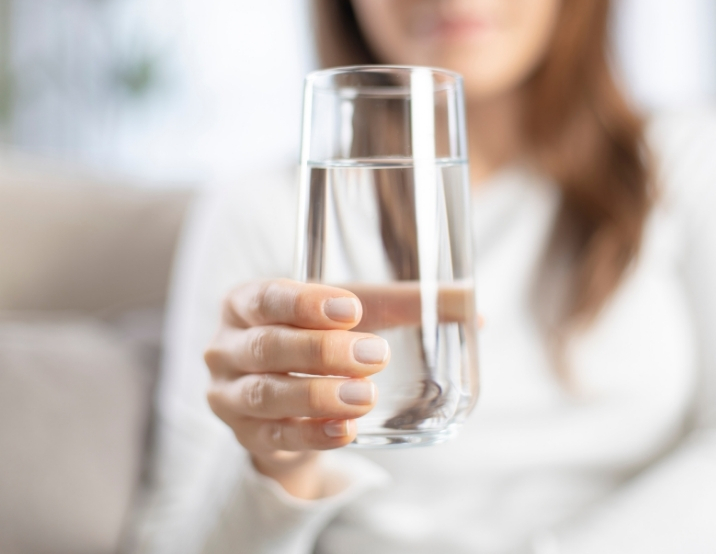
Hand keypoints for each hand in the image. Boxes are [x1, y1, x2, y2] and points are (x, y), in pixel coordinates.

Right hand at [204, 279, 389, 498]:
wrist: (285, 398)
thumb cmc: (317, 338)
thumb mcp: (352, 315)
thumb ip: (405, 304)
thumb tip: (471, 302)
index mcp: (245, 302)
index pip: (268, 297)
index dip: (306, 303)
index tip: (352, 310)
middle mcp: (226, 346)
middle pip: (267, 346)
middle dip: (321, 351)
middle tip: (375, 356)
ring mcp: (228, 393)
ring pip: (266, 394)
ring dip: (317, 396)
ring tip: (366, 397)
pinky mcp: (245, 435)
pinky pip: (275, 437)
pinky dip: (312, 434)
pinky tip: (346, 430)